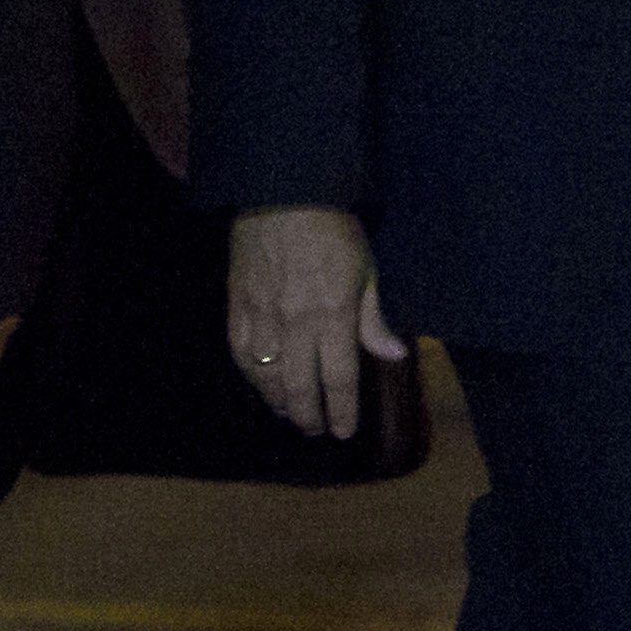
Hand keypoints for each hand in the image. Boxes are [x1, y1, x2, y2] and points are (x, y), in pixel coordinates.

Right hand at [228, 204, 406, 439]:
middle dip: (308, 416)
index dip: (342, 411)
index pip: (338, 379)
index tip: (344, 433)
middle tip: (315, 432)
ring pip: (265, 378)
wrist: (281, 197)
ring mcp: (260, 318)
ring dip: (278, 402)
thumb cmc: (333, 232)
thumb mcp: (365, 271)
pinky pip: (240, 355)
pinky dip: (251, 377)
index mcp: (333, 316)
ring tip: (290, 414)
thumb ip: (373, 319)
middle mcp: (294, 325)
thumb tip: (394, 355)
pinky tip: (261, 386)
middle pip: (299, 387)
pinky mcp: (236, 308)